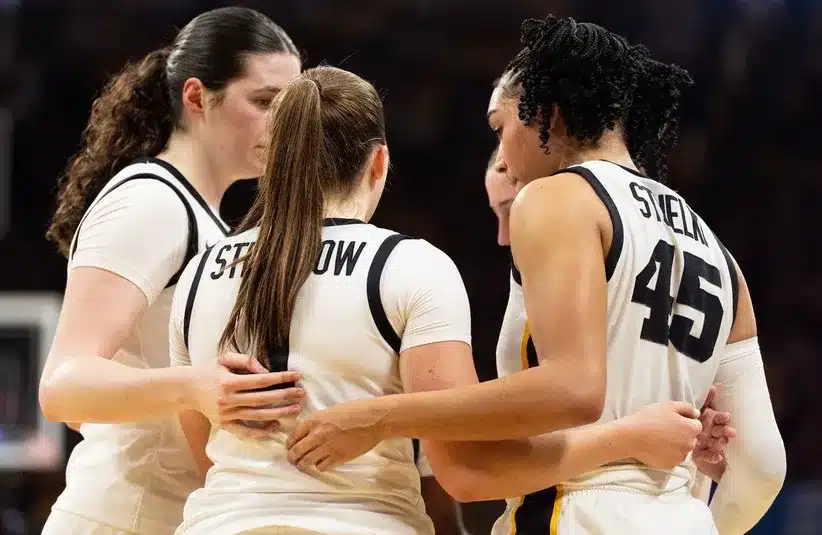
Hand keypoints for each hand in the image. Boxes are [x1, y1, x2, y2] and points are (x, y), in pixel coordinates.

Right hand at [189, 352, 304, 438]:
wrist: (185, 389)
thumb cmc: (207, 371)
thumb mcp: (224, 358)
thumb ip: (246, 361)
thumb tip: (266, 370)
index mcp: (229, 382)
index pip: (261, 380)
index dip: (280, 378)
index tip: (296, 376)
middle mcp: (228, 400)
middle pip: (263, 399)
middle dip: (285, 396)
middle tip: (302, 393)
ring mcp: (227, 415)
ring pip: (258, 416)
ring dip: (279, 413)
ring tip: (296, 410)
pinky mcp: (224, 425)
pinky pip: (245, 432)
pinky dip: (261, 432)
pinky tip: (275, 427)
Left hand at [285, 399, 382, 471]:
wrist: (374, 419)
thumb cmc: (356, 410)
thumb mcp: (331, 411)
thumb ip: (318, 422)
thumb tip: (309, 433)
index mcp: (314, 421)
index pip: (293, 437)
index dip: (289, 445)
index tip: (290, 448)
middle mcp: (317, 435)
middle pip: (296, 452)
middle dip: (292, 458)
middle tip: (293, 460)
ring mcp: (327, 448)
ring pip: (307, 462)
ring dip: (304, 464)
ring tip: (304, 465)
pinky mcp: (338, 458)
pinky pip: (322, 467)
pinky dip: (320, 466)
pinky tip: (323, 463)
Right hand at [619, 401, 702, 469]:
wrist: (631, 436)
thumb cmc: (649, 418)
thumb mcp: (668, 405)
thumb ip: (686, 407)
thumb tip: (696, 414)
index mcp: (691, 429)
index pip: (696, 425)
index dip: (685, 421)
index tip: (672, 420)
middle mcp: (690, 444)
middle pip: (691, 438)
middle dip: (682, 434)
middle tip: (665, 429)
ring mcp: (681, 456)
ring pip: (683, 449)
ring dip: (677, 445)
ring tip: (660, 439)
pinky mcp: (671, 465)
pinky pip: (674, 458)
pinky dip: (669, 454)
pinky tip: (657, 447)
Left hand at [693, 386, 734, 463]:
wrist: (672, 435)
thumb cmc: (688, 419)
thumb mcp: (696, 409)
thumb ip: (706, 399)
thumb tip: (714, 387)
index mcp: (710, 420)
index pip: (719, 418)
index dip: (723, 418)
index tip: (726, 416)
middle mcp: (711, 431)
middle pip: (720, 431)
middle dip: (726, 432)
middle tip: (730, 432)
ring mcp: (707, 443)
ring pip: (716, 443)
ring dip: (720, 443)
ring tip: (721, 443)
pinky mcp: (701, 453)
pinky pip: (707, 456)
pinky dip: (713, 457)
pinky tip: (718, 457)